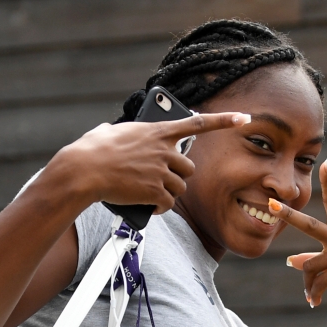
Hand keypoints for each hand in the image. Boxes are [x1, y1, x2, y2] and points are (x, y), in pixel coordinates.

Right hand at [49, 112, 250, 212]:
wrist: (83, 171)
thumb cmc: (89, 151)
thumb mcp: (105, 132)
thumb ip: (116, 131)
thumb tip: (108, 131)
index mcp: (157, 130)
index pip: (198, 123)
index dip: (224, 120)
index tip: (244, 118)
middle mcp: (164, 149)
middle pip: (188, 168)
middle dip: (177, 176)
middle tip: (161, 180)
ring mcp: (161, 171)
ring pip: (180, 187)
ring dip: (168, 193)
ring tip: (150, 194)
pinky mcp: (155, 191)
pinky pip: (168, 203)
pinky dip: (159, 208)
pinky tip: (148, 207)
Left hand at [267, 159, 326, 318]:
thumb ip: (317, 260)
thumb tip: (290, 260)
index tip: (326, 163)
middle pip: (309, 225)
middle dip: (289, 215)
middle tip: (271, 205)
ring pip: (309, 267)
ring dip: (308, 285)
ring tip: (312, 296)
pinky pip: (318, 283)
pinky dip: (314, 295)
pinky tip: (315, 302)